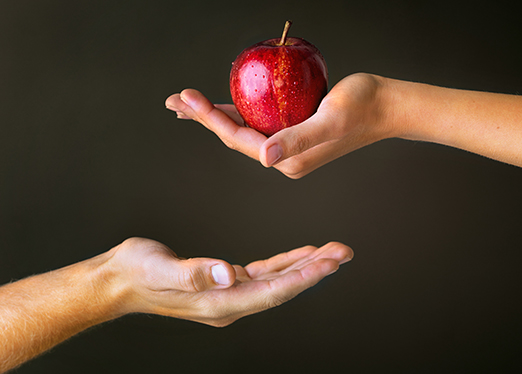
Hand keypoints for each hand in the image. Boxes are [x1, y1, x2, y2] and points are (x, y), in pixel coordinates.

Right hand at [110, 238, 352, 326]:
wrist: (119, 279)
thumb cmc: (137, 273)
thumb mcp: (161, 270)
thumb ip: (194, 273)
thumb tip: (227, 273)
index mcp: (218, 303)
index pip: (271, 293)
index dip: (302, 278)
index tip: (328, 263)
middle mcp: (228, 302)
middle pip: (282, 288)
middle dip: (315, 271)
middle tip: (343, 253)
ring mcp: (228, 294)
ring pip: (277, 281)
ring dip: (305, 267)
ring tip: (332, 252)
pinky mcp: (224, 282)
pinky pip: (263, 275)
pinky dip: (284, 264)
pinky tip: (300, 255)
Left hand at [166, 73, 395, 178]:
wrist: (386, 107)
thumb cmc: (363, 106)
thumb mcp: (330, 119)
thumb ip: (298, 138)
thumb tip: (267, 158)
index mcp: (288, 159)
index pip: (240, 139)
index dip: (211, 118)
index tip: (187, 97)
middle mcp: (284, 158)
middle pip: (235, 137)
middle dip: (204, 118)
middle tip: (175, 101)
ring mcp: (288, 148)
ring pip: (243, 131)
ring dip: (215, 116)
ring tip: (188, 104)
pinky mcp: (293, 134)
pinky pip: (258, 124)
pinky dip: (237, 113)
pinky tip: (223, 106)